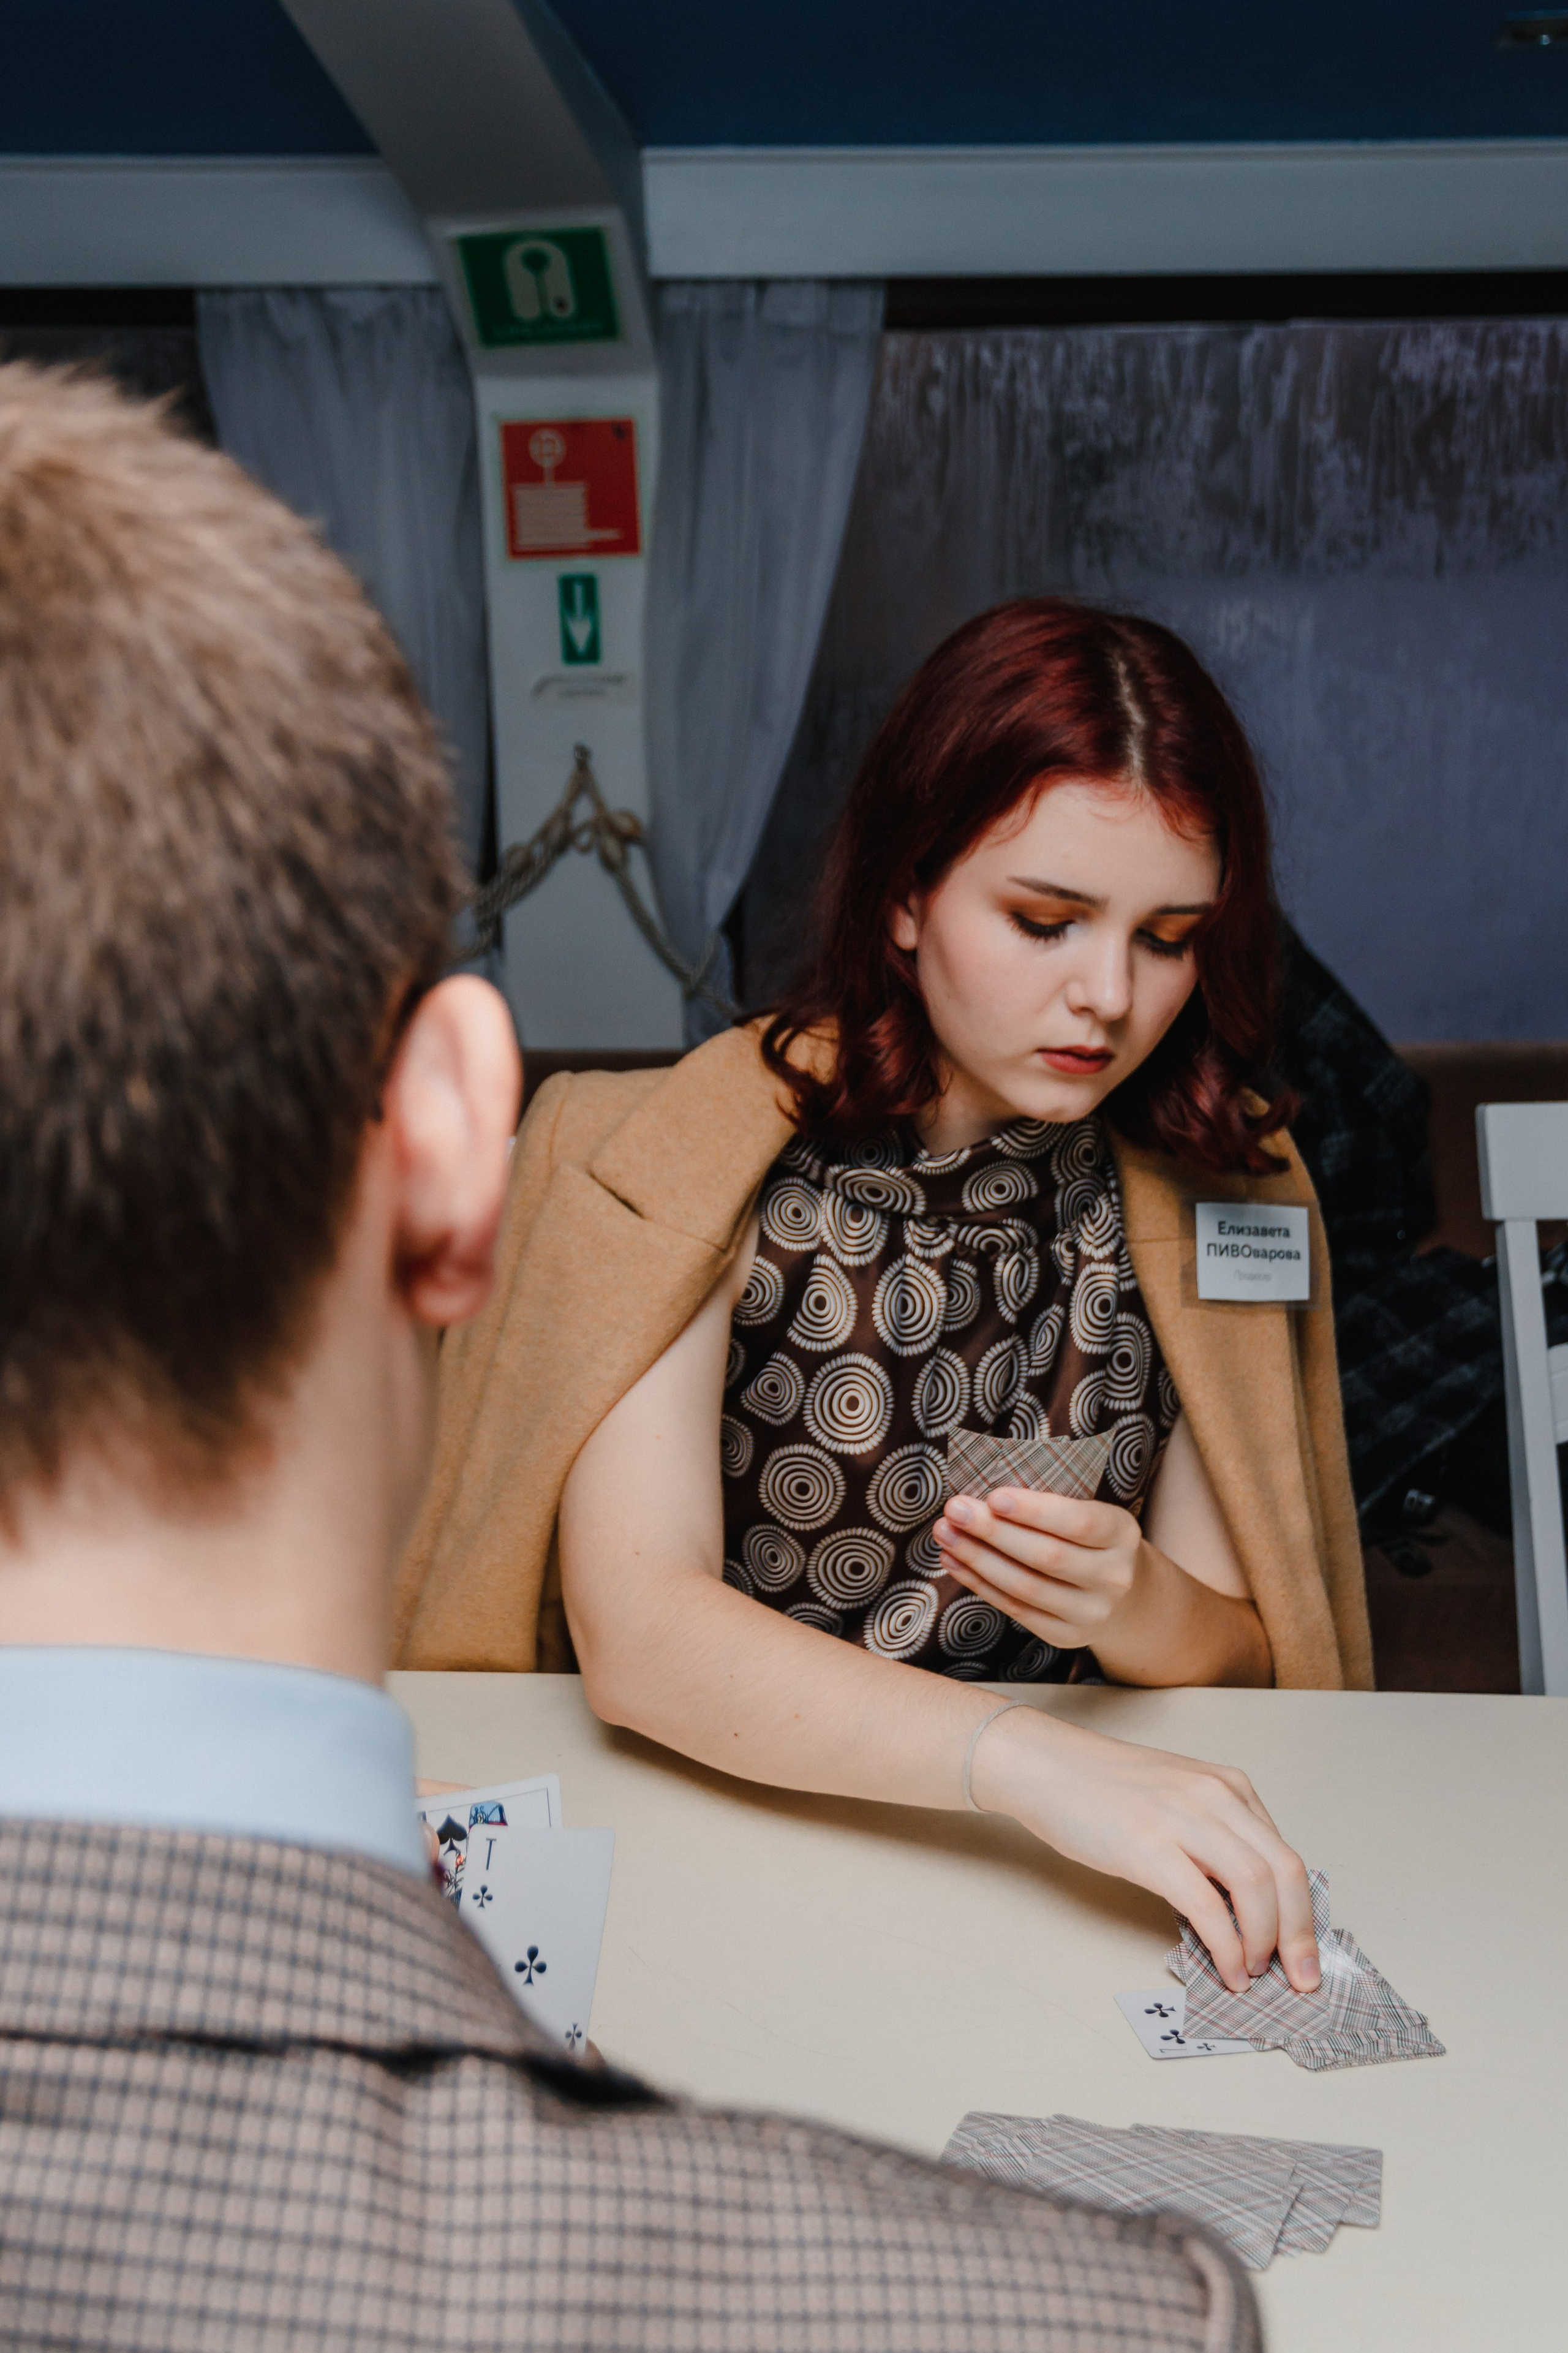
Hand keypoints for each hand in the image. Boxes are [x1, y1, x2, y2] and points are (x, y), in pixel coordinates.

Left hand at [935, 1486, 1151, 1649]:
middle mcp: (1113, 1577)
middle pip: (1047, 1556)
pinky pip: (1015, 1609)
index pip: (1079, 1523)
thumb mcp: (1090, 1513)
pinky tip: (954, 1561)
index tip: (994, 1496)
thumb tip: (984, 1496)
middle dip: (994, 1532)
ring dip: (978, 1559)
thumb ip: (1051, 1505)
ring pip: (1025, 1587)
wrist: (1124, 1596)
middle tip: (955, 1509)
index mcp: (1122, 1534)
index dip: (1035, 1511)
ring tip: (945, 1533)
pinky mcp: (1065, 1636)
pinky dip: (979, 1584)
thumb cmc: (1092, 1540)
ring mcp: (1091, 1613)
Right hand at [971, 1701, 1320, 1995]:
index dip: (1302, 1911)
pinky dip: (1227, 1946)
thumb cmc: (1104, 1788)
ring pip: (1256, 1887)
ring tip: (1257, 1973)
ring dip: (1265, 1942)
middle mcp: (1215, 1797)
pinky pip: (1207, 1907)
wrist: (1047, 1766)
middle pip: (1284, 1872)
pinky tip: (1228, 1969)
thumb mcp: (1178, 1799)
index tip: (1303, 1949)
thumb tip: (1242, 1906)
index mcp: (1228, 1787)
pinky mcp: (1149, 1849)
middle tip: (1302, 1977)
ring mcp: (1183, 1820)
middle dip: (1300, 1934)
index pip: (1285, 1854)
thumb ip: (1215, 1838)